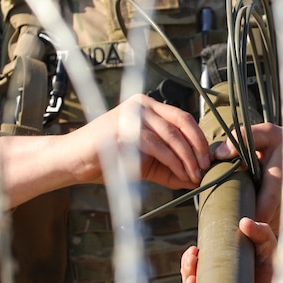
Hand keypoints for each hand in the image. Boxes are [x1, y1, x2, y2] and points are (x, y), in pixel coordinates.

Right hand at [68, 93, 210, 188]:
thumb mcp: (147, 164)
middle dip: (198, 147)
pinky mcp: (122, 128)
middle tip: (206, 168)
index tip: (209, 159)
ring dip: (187, 159)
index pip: (182, 118)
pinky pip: (156, 146)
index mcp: (148, 106)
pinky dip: (173, 162)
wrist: (74, 162)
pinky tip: (180, 174)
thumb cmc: (110, 162)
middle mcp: (141, 104)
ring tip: (195, 176)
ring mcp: (131, 114)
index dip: (199, 138)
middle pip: (181, 123)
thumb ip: (171, 168)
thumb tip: (199, 178)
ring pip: (171, 136)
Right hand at [181, 216, 282, 282]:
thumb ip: (262, 233)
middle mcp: (219, 281)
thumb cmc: (277, 279)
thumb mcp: (270, 250)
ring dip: (188, 279)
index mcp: (226, 266)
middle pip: (194, 273)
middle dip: (188, 266)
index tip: (195, 250)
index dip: (194, 255)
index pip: (203, 259)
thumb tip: (244, 222)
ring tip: (191, 275)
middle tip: (192, 259)